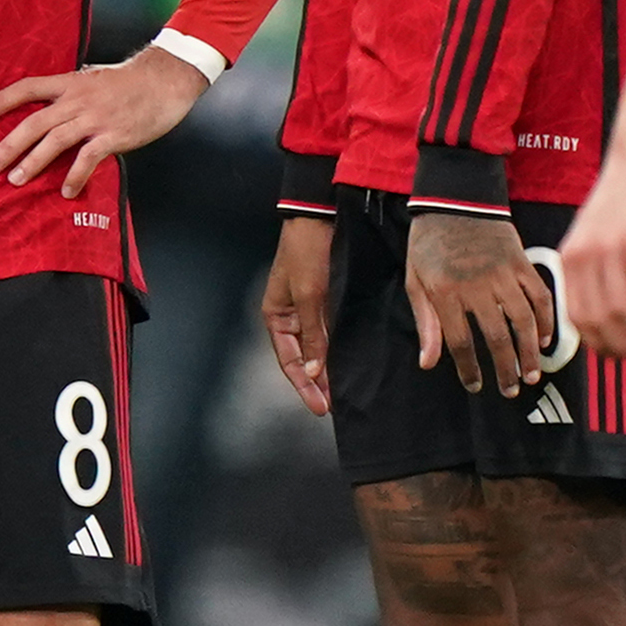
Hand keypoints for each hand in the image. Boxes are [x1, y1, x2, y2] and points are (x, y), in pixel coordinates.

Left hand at [0, 45, 202, 194]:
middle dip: (8, 145)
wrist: (164, 80)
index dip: (0, 101)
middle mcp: (77, 99)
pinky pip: (88, 159)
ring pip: (55, 141)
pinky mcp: (113, 136)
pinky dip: (74, 176)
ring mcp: (95, 118)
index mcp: (69, 83)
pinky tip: (65, 191)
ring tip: (15, 180)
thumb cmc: (129, 81)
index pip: (26, 88)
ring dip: (32, 163)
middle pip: (34, 122)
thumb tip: (48, 107)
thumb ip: (70, 92)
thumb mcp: (92, 78)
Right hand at [263, 214, 334, 416]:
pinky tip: (349, 363)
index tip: (321, 408)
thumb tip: (315, 370)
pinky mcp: (326, 300)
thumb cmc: (306, 253)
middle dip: (317, 384)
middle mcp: (290, 316)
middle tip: (334, 407)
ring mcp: (308, 309)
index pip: (288, 362)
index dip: (304, 386)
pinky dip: (337, 350)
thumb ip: (313, 334)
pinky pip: (329, 332)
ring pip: (317, 348)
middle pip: (302, 358)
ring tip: (343, 393)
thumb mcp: (309, 296)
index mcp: (276, 317)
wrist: (320, 217)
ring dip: (329, 369)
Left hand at [406, 207, 554, 396]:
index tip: (476, 386)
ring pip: (523, 321)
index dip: (469, 369)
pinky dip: (545, 319)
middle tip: (511, 389)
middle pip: (496, 338)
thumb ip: (426, 323)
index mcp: (445, 293)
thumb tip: (428, 363)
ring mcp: (503, 274)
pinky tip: (544, 339)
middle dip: (505, 369)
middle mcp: (476, 286)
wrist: (455, 199)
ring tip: (531, 373)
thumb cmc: (430, 243)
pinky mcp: (522, 263)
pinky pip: (540, 296)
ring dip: (529, 351)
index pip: (460, 343)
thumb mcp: (415, 281)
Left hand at [559, 143, 625, 362]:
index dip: (597, 343)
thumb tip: (603, 312)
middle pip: (597, 320)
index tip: (616, 356)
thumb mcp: (595, 234)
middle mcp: (583, 256)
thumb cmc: (625, 196)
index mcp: (569, 256)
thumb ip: (594, 269)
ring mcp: (610, 249)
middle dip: (620, 345)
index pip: (576, 316)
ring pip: (621, 310)